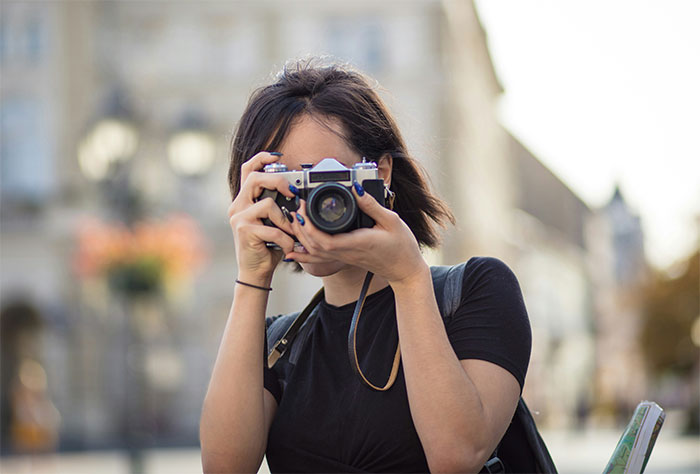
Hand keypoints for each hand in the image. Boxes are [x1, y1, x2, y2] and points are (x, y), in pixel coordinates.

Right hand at [228, 152, 297, 283]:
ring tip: (290, 233)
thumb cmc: (267, 246)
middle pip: (255, 178)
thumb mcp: (272, 222)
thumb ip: (277, 206)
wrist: (255, 271)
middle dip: (278, 181)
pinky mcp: (244, 231)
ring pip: (268, 204)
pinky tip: (288, 247)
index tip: (278, 156)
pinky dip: (286, 239)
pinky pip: (273, 229)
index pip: (247, 169)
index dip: (261, 158)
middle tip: (292, 193)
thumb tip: (296, 193)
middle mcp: (237, 205)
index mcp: (244, 200)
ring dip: (286, 220)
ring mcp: (239, 218)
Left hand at [285, 182, 427, 284]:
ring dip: (301, 237)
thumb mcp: (392, 220)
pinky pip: (319, 258)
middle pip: (314, 246)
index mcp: (358, 242)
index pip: (326, 240)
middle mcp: (347, 252)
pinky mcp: (344, 258)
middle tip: (297, 208)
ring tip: (295, 220)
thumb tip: (357, 189)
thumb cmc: (402, 247)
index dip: (310, 226)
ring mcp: (344, 257)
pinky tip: (293, 251)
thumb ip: (372, 205)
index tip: (304, 207)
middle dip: (301, 227)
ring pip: (314, 253)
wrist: (405, 270)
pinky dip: (304, 254)